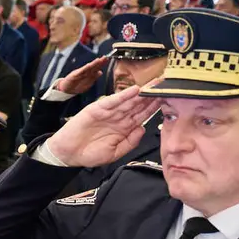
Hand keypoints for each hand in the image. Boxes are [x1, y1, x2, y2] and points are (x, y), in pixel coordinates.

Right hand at [45, 85, 160, 167]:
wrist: (68, 154)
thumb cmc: (90, 154)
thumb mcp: (115, 153)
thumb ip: (130, 142)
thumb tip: (143, 129)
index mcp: (124, 127)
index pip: (143, 114)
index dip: (155, 107)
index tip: (170, 99)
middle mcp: (118, 117)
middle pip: (138, 104)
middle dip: (152, 95)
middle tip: (166, 84)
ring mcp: (108, 112)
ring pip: (128, 100)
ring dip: (141, 93)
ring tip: (155, 84)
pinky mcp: (97, 109)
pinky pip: (113, 101)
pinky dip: (123, 95)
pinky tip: (134, 90)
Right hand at [54, 56, 108, 96]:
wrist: (66, 89)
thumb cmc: (76, 85)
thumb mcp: (87, 83)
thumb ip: (93, 78)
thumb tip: (100, 72)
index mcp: (88, 74)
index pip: (96, 68)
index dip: (101, 64)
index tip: (107, 59)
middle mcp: (85, 72)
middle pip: (93, 66)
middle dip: (99, 62)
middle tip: (105, 57)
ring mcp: (80, 73)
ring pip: (88, 68)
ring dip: (93, 64)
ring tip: (99, 60)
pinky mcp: (75, 75)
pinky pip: (81, 71)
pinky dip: (85, 68)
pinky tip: (89, 65)